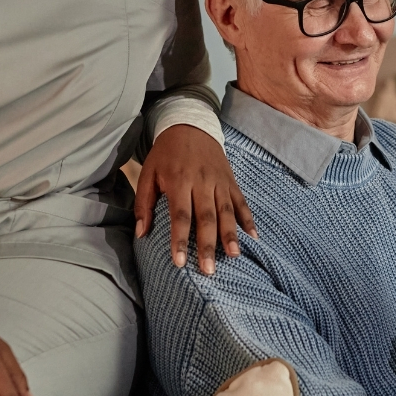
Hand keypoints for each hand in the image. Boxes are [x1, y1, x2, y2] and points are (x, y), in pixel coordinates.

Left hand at [134, 124, 255, 274]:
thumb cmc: (165, 154)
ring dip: (230, 235)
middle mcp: (202, 182)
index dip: (180, 240)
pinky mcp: (231, 181)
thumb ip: (144, 203)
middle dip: (207, 245)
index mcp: (179, 181)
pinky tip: (253, 237)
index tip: (179, 262)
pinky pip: (241, 202)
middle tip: (209, 270)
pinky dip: (248, 219)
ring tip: (233, 256)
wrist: (190, 125)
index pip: (180, 215)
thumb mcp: (147, 173)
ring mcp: (219, 181)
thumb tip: (141, 233)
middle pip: (206, 217)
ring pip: (226, 211)